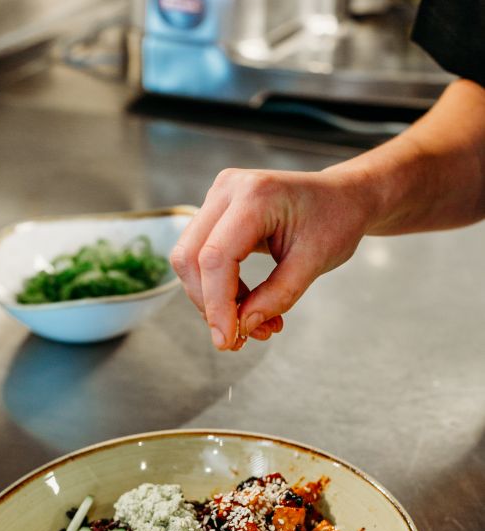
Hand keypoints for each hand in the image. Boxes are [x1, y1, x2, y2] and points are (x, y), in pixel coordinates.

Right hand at [170, 166, 370, 349]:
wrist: (342, 197)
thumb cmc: (335, 221)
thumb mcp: (314, 263)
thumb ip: (278, 295)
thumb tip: (242, 326)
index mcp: (255, 195)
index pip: (216, 257)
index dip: (216, 304)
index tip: (228, 341)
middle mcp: (228, 189)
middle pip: (190, 257)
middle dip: (208, 304)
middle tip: (239, 338)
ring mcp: (218, 197)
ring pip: (189, 258)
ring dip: (212, 300)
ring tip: (252, 325)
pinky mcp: (217, 211)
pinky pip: (202, 255)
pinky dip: (219, 288)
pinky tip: (247, 306)